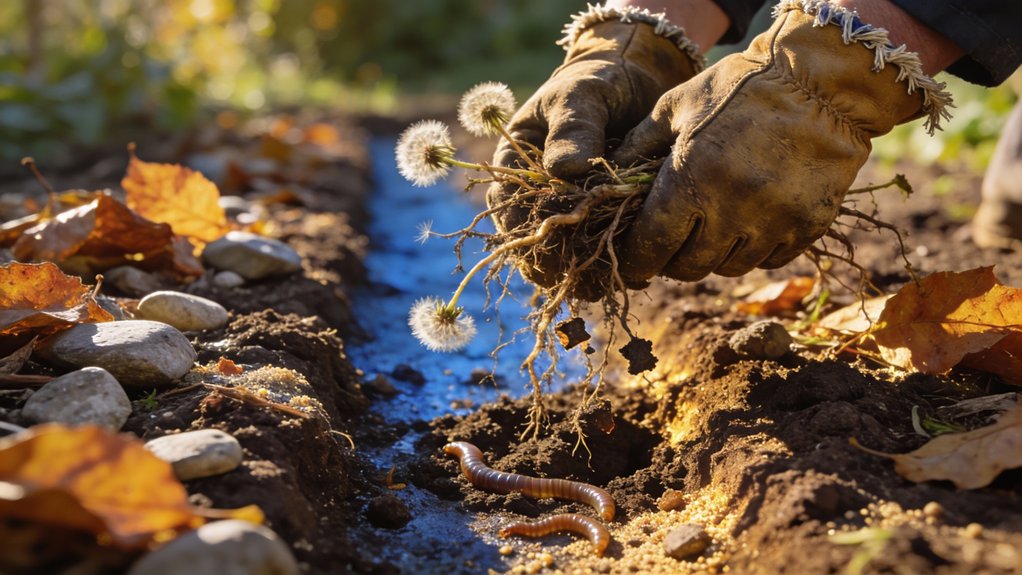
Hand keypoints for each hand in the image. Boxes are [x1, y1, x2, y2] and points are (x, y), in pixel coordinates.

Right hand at [486, 6, 701, 288]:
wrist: (636, 79)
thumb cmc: (599, 80)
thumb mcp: (581, 94)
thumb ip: (573, 126)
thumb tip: (566, 169)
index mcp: (516, 165)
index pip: (509, 210)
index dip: (528, 235)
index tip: (556, 249)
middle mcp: (537, 195)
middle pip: (535, 244)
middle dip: (558, 265)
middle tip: (587, 278)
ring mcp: (570, 210)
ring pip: (567, 257)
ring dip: (586, 272)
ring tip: (613, 280)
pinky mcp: (603, 218)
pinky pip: (601, 251)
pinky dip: (614, 263)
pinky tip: (637, 271)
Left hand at [610, 1, 950, 284]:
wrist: (823, 81)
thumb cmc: (741, 86)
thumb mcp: (678, 105)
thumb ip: (639, 145)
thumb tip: (606, 179)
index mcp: (691, 179)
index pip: (652, 244)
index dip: (636, 261)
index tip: (631, 267)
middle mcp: (731, 209)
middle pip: (689, 266)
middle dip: (673, 261)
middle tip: (673, 244)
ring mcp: (774, 221)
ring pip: (730, 267)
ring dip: (714, 255)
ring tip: (713, 230)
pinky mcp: (808, 226)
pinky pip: (770, 260)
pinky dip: (755, 250)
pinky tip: (751, 224)